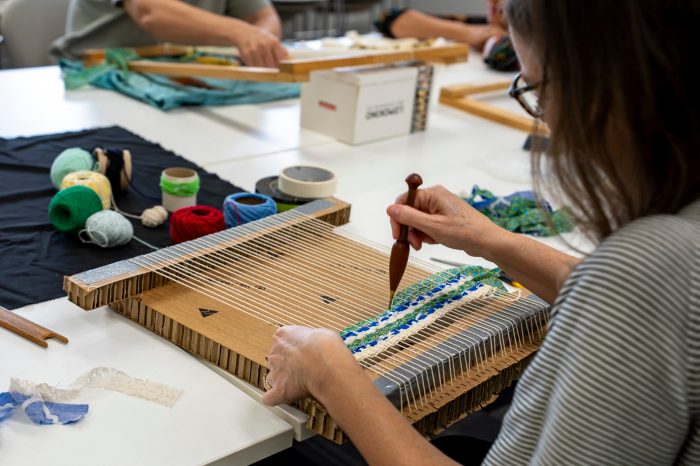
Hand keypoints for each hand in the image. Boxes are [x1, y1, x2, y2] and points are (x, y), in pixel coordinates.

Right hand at [234, 24, 287, 67]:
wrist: (242, 32)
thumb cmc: (259, 38)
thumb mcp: (271, 39)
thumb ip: (280, 48)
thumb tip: (286, 55)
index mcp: (273, 41)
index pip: (280, 58)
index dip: (278, 61)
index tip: (276, 61)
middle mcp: (264, 45)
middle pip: (271, 64)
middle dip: (270, 66)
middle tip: (267, 63)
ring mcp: (255, 50)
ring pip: (262, 67)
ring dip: (262, 68)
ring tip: (261, 62)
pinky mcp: (246, 54)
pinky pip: (253, 67)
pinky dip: (254, 66)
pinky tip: (254, 61)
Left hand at [261, 326, 354, 405]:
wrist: (324, 361)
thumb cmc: (325, 346)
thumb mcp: (320, 333)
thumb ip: (312, 340)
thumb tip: (319, 345)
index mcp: (282, 336)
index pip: (281, 343)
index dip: (292, 350)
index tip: (301, 354)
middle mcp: (275, 354)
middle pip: (275, 361)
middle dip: (287, 366)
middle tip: (302, 370)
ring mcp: (275, 372)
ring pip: (272, 379)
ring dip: (282, 382)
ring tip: (298, 385)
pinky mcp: (279, 390)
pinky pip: (270, 398)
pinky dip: (275, 399)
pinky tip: (284, 398)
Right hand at [386, 185, 507, 257]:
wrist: (486, 241)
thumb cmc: (464, 232)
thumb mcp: (433, 226)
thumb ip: (409, 217)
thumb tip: (390, 209)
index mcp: (432, 194)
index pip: (404, 201)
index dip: (398, 218)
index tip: (398, 235)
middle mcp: (435, 198)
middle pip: (410, 211)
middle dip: (409, 229)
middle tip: (414, 244)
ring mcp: (440, 208)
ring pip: (418, 220)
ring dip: (418, 234)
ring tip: (426, 244)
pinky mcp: (444, 217)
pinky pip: (427, 224)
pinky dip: (427, 234)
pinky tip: (434, 241)